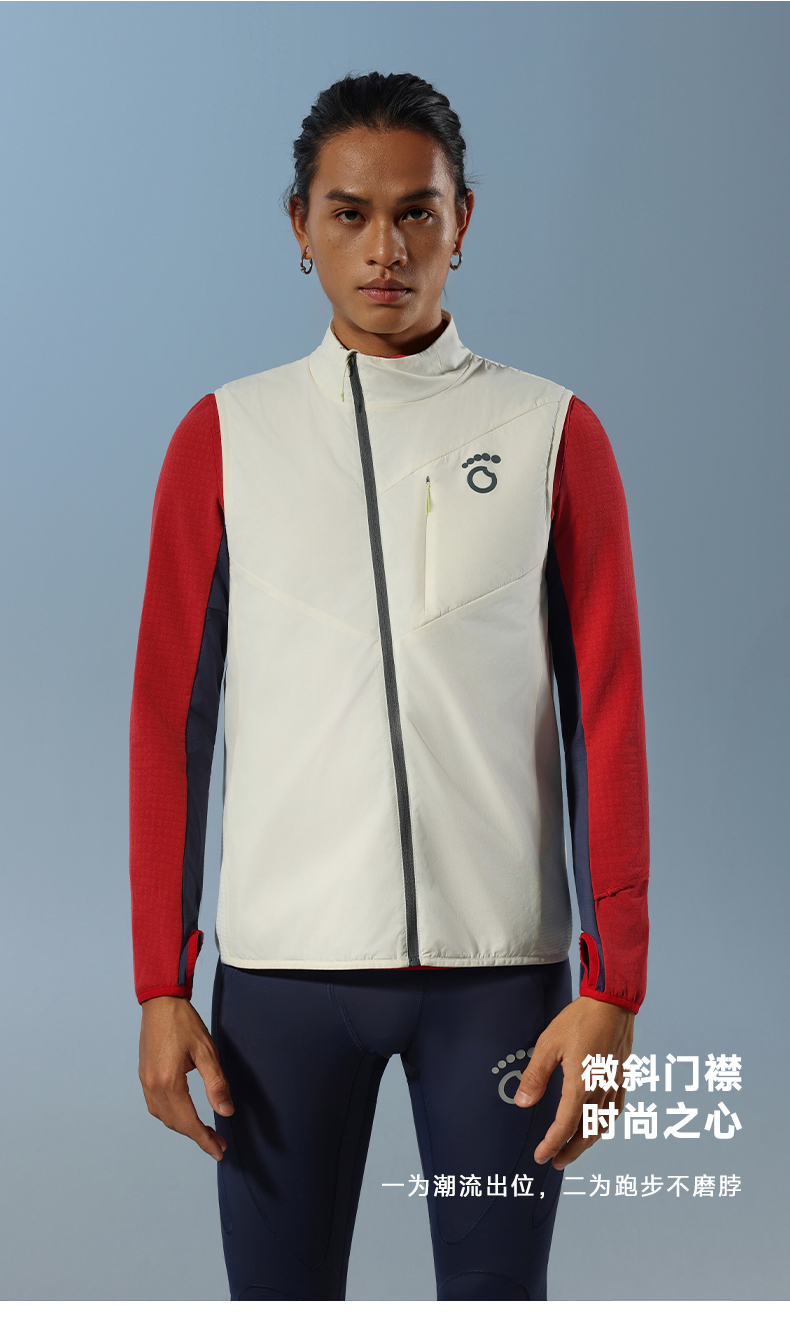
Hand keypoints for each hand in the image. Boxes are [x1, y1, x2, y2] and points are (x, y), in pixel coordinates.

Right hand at [139, 995, 233, 1161]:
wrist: (161, 1003)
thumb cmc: (185, 1023)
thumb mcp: (207, 1051)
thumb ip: (216, 1084)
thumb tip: (226, 1112)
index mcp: (169, 1081)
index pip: (189, 1122)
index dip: (205, 1140)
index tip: (219, 1151)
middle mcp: (153, 1086)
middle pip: (176, 1123)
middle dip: (198, 1136)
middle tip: (218, 1143)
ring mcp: (145, 1082)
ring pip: (165, 1117)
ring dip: (184, 1128)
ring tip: (204, 1131)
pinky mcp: (144, 1076)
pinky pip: (156, 1107)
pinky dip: (172, 1116)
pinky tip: (184, 1114)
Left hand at [514, 995, 633, 1169]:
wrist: (613, 1002)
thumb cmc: (580, 1019)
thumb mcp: (549, 1044)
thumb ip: (535, 1076)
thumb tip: (522, 1103)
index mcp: (581, 1085)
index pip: (564, 1126)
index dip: (551, 1144)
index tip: (541, 1156)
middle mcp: (601, 1090)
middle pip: (586, 1133)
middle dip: (570, 1151)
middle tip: (555, 1162)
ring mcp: (615, 1085)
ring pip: (602, 1125)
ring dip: (587, 1141)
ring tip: (573, 1148)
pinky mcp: (622, 1077)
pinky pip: (615, 1110)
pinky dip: (604, 1124)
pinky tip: (598, 1124)